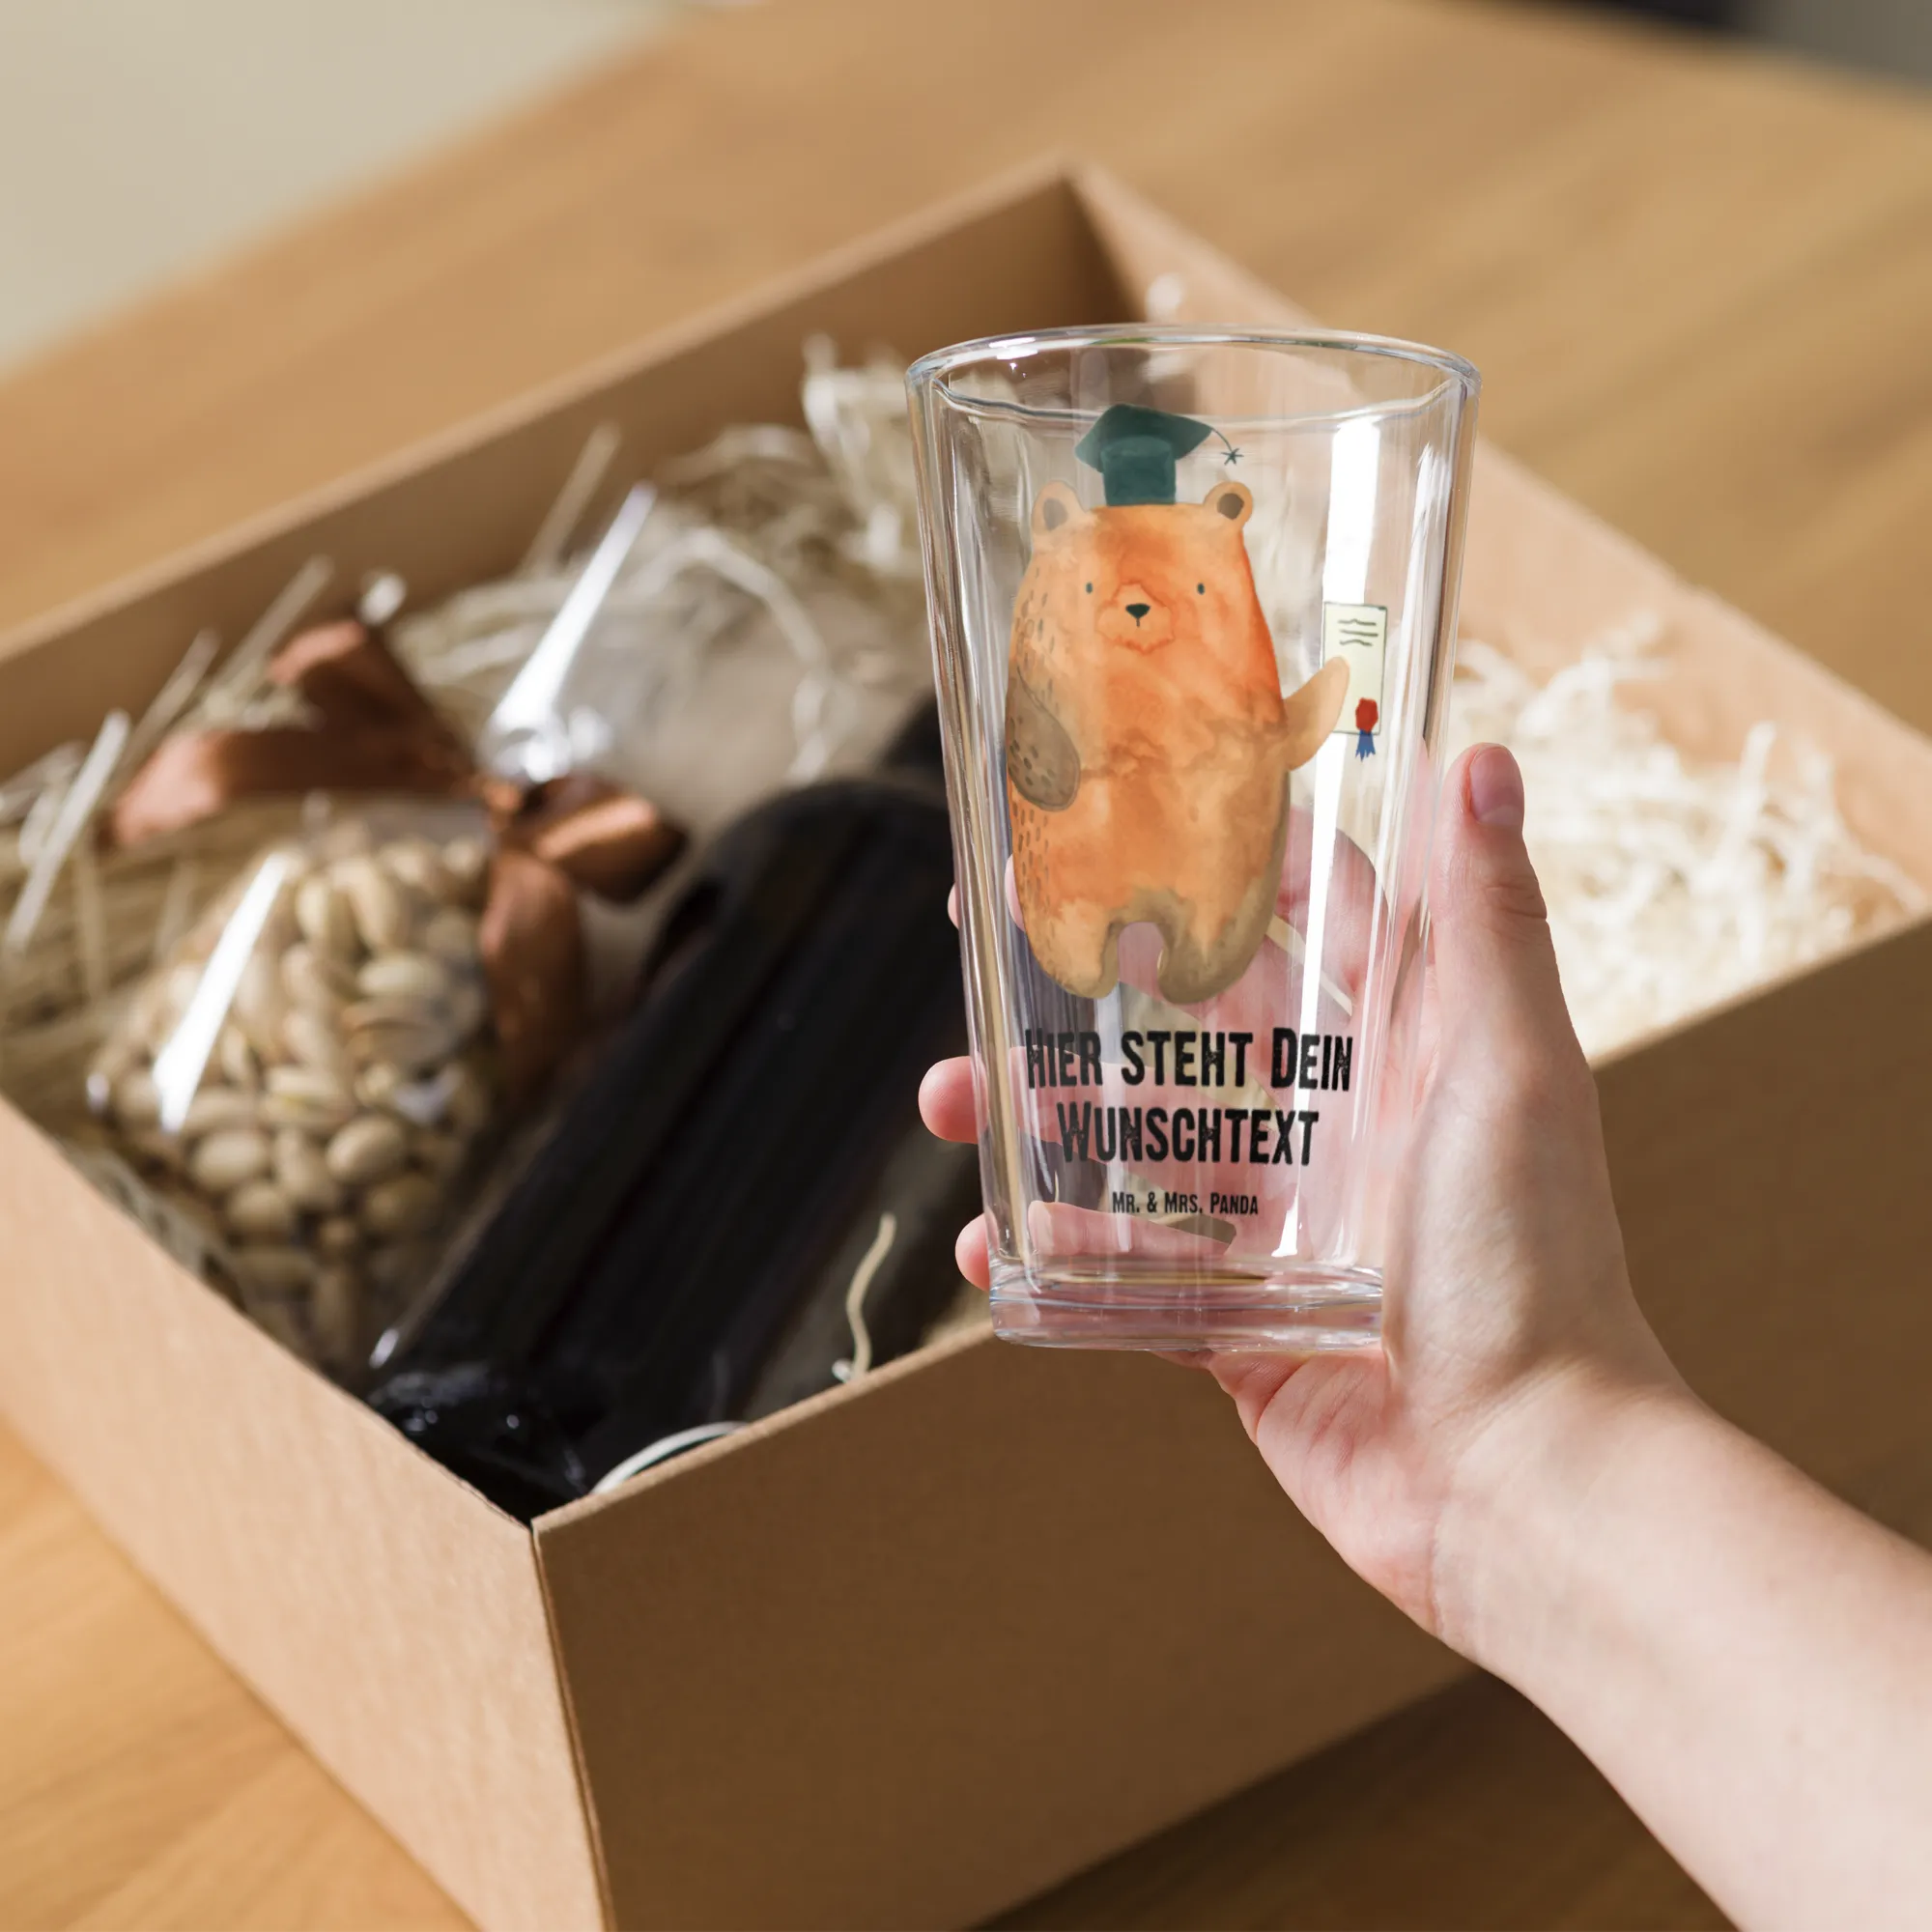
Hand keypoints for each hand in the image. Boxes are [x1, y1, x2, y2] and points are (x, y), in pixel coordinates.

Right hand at [920, 745, 1682, 1645]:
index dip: (1208, 861)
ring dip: (1038, 1116)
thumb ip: (1490, 923)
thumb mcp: (1513, 1069)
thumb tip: (1480, 758)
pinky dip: (1053, 1255)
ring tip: (948, 1099)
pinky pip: (1125, 1273)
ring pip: (1133, 1145)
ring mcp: (1279, 1228)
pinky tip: (987, 1249)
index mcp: (1398, 1053)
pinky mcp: (1238, 1323)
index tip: (1121, 814)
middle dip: (1085, 982)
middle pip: (1185, 1028)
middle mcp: (1335, 1128)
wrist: (1522, 1481)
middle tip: (988, 943)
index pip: (1295, 923)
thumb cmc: (1536, 1266)